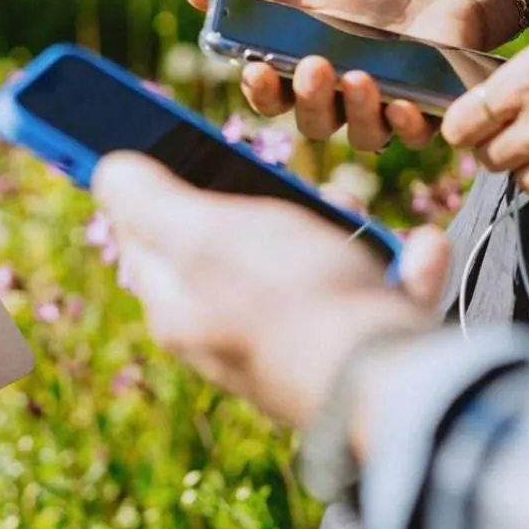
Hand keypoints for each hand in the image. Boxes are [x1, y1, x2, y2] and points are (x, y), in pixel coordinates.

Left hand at [92, 152, 448, 428]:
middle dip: (262, 202)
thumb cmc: (293, 303)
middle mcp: (229, 335)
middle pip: (231, 247)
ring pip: (309, 267)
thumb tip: (108, 172)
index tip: (160, 141)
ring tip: (350, 210)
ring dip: (334, 229)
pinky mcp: (357, 357)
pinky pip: (375, 297)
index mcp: (179, 309)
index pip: (143, 234)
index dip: (150, 184)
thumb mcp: (202, 236)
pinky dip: (400, 269)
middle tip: (284, 183)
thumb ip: (148, 203)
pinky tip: (420, 249)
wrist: (393, 387)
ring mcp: (295, 348)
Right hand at [186, 0, 514, 151]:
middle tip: (314, 65)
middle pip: (313, 121)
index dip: (260, 89)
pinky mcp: (422, 117)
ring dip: (357, 110)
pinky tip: (402, 103)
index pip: (270, 98)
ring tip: (359, 77)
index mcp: (298, 79)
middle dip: (310, 97)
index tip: (254, 67)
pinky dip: (405, 124)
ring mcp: (378, 114)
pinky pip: (410, 136)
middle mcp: (335, 105)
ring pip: (361, 135)